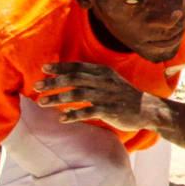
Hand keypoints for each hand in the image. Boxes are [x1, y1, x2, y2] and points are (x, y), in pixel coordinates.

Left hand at [33, 62, 153, 131]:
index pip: (78, 67)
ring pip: (77, 95)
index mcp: (103, 72)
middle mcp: (104, 81)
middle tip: (36, 87)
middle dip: (54, 82)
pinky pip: (88, 112)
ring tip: (42, 102)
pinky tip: (62, 118)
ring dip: (58, 98)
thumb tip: (67, 85)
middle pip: (74, 79)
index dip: (60, 67)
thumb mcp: (110, 82)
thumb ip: (91, 81)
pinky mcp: (110, 110)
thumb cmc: (124, 96)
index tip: (44, 69)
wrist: (148, 109)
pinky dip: (74, 115)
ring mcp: (107, 96)